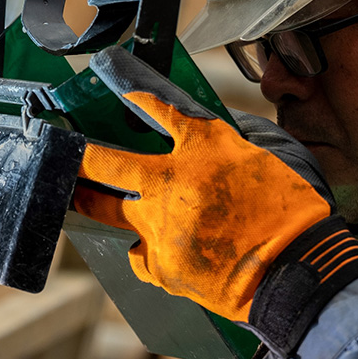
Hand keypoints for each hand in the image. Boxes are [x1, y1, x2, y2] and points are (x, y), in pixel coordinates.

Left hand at [71, 48, 357, 354]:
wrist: (294, 268)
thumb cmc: (289, 213)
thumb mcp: (259, 161)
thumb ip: (217, 152)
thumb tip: (192, 152)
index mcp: (203, 147)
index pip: (157, 110)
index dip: (133, 98)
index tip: (115, 90)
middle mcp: (170, 182)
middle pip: (103, 163)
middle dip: (77, 157)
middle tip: (62, 152)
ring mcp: (158, 224)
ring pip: (105, 210)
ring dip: (89, 200)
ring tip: (76, 195)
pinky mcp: (158, 263)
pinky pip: (137, 252)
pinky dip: (144, 250)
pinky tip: (153, 249)